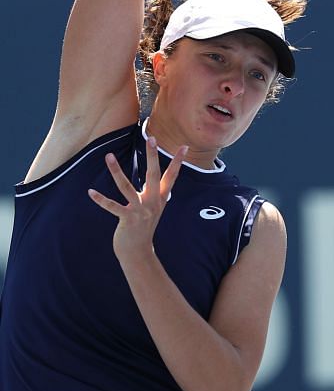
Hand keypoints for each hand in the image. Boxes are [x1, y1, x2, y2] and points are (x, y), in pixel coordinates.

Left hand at [88, 137, 186, 267]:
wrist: (139, 252)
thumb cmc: (144, 228)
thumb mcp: (154, 209)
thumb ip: (158, 196)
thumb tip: (162, 186)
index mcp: (160, 198)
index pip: (172, 176)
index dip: (178, 162)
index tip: (184, 146)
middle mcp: (153, 202)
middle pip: (154, 175)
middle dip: (152, 157)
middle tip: (152, 139)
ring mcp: (140, 211)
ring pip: (127, 187)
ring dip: (116, 171)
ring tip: (108, 156)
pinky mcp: (127, 219)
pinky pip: (113, 206)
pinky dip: (101, 200)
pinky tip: (91, 192)